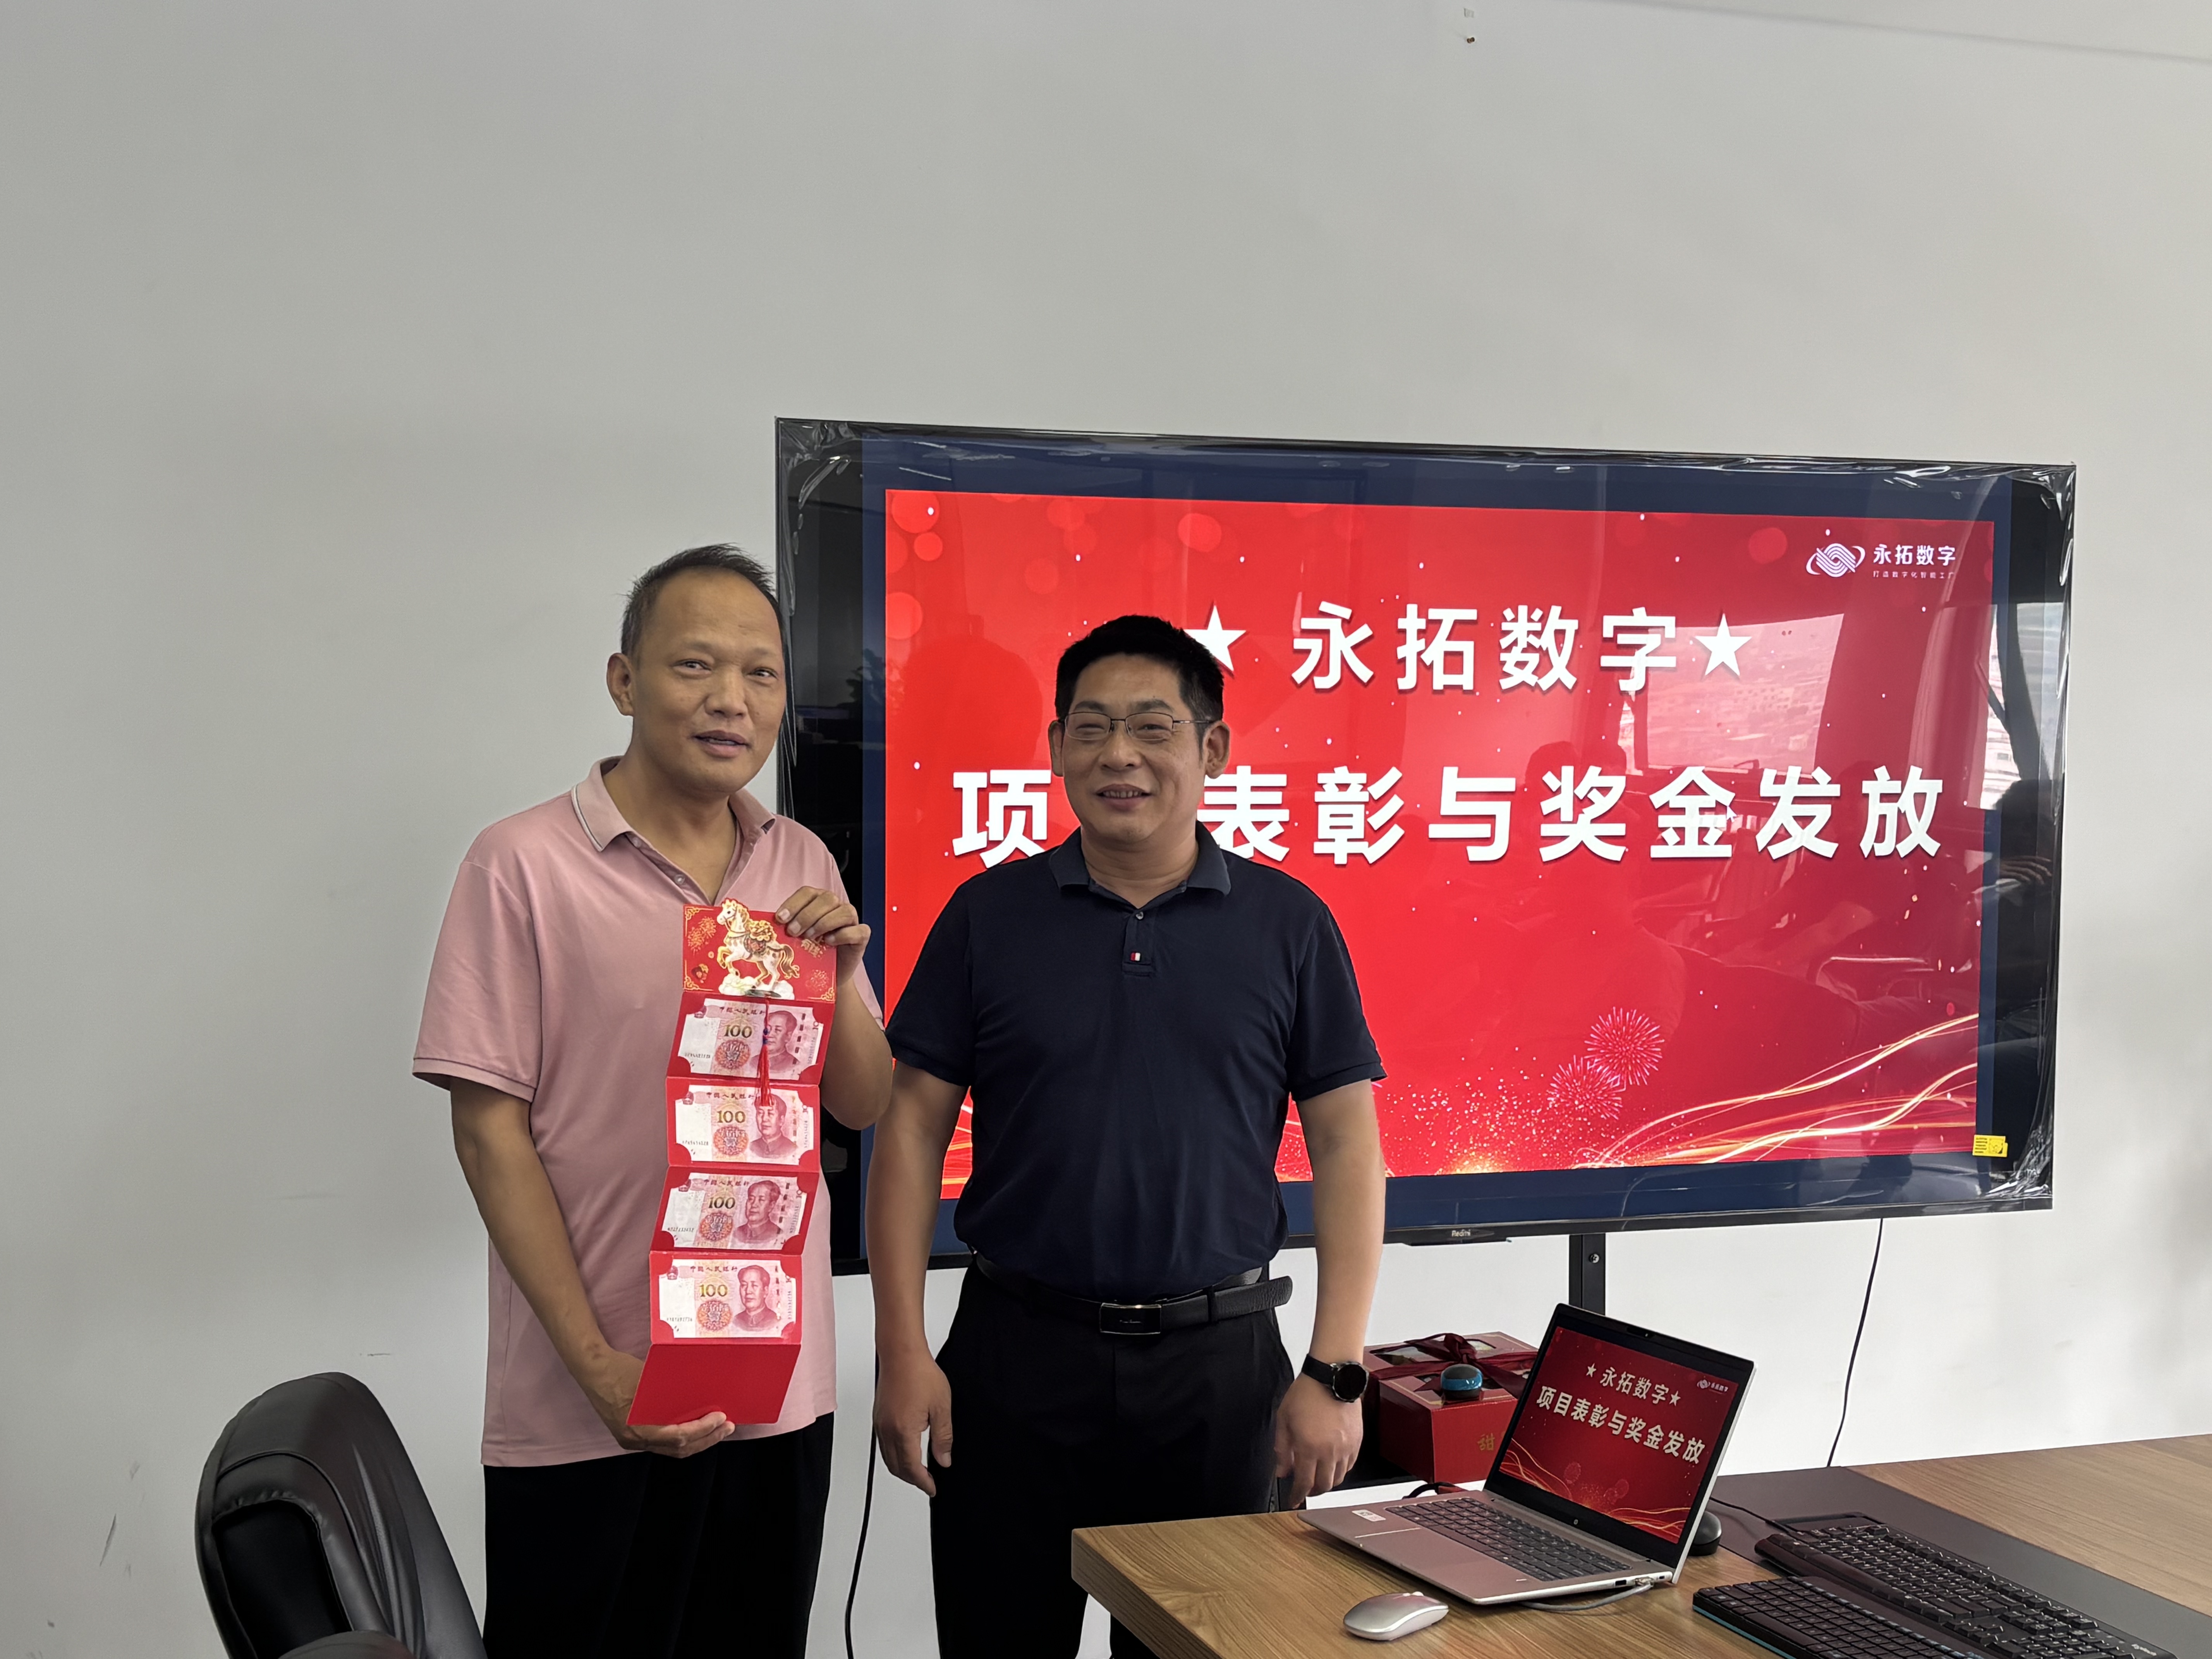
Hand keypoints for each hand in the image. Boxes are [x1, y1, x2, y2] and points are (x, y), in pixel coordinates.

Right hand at [580, 1348, 734, 1458]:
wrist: (592, 1369)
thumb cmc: (621, 1370)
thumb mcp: (651, 1379)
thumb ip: (673, 1394)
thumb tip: (702, 1398)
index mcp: (639, 1429)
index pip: (679, 1437)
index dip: (703, 1430)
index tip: (721, 1418)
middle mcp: (635, 1440)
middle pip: (678, 1449)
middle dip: (706, 1439)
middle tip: (727, 1427)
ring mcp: (631, 1439)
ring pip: (671, 1448)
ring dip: (696, 1439)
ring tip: (717, 1428)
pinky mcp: (630, 1434)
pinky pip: (661, 1441)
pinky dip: (681, 1436)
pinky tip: (695, 1426)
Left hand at [778, 886, 871, 987]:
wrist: (828, 975)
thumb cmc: (811, 953)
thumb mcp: (797, 938)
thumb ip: (788, 927)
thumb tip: (768, 926)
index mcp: (819, 901)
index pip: (807, 892)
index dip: (793, 903)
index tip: (780, 919)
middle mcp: (836, 906)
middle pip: (826, 898)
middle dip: (807, 915)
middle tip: (793, 932)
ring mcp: (851, 920)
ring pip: (844, 911)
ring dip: (824, 923)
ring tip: (810, 938)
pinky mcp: (861, 936)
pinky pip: (859, 930)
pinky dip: (843, 935)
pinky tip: (830, 942)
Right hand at [874, 1351, 953, 1495]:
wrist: (901, 1353)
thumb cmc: (920, 1373)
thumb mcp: (941, 1407)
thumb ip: (943, 1437)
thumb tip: (943, 1460)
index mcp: (903, 1431)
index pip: (911, 1468)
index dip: (923, 1482)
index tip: (932, 1488)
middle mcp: (887, 1430)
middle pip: (896, 1467)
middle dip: (912, 1479)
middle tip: (927, 1483)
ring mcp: (880, 1424)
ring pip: (888, 1458)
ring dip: (902, 1469)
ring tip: (918, 1471)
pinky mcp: (878, 1416)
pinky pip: (884, 1445)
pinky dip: (894, 1455)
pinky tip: (906, 1451)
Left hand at [1274, 1373, 1362, 1505]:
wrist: (1331, 1376)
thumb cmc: (1307, 1393)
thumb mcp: (1284, 1420)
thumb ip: (1282, 1449)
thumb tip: (1281, 1471)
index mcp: (1308, 1447)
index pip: (1303, 1483)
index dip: (1297, 1496)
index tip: (1293, 1501)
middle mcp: (1329, 1451)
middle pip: (1323, 1486)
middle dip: (1312, 1492)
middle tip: (1305, 1489)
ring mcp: (1345, 1447)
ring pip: (1338, 1478)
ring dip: (1327, 1482)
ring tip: (1318, 1476)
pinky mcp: (1356, 1441)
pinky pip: (1350, 1465)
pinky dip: (1340, 1470)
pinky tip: (1332, 1463)